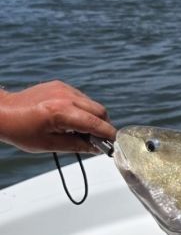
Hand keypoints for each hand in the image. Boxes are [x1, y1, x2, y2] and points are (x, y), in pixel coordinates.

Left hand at [0, 81, 115, 152]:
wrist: (3, 111)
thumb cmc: (20, 130)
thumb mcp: (48, 145)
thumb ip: (75, 146)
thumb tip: (96, 148)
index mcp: (61, 112)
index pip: (94, 123)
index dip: (108, 133)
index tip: (115, 142)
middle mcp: (65, 97)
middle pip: (99, 111)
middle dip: (103, 125)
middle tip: (101, 139)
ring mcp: (63, 89)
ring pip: (92, 103)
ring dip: (94, 117)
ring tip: (84, 131)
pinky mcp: (61, 85)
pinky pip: (81, 97)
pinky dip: (83, 108)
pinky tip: (73, 119)